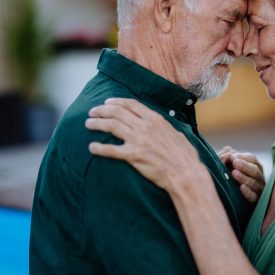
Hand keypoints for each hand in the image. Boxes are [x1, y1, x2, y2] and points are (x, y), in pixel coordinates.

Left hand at [85, 98, 207, 191]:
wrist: (186, 173)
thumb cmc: (184, 155)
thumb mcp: (177, 133)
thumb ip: (164, 127)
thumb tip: (159, 124)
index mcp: (156, 119)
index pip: (131, 104)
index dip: (117, 101)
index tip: (107, 102)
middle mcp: (145, 127)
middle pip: (117, 112)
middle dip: (102, 110)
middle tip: (92, 112)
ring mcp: (139, 141)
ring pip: (111, 126)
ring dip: (97, 123)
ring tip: (88, 124)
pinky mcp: (134, 156)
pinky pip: (111, 150)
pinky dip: (99, 148)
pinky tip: (91, 147)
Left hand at [217, 147, 264, 203]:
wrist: (234, 203)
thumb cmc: (233, 182)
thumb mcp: (232, 169)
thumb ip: (230, 159)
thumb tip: (227, 149)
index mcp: (255, 167)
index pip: (252, 159)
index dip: (243, 157)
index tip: (232, 157)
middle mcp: (259, 178)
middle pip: (254, 170)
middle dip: (244, 166)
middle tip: (234, 162)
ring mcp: (259, 190)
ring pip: (253, 183)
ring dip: (244, 178)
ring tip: (234, 174)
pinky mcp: (256, 203)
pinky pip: (253, 197)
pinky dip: (247, 192)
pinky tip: (241, 188)